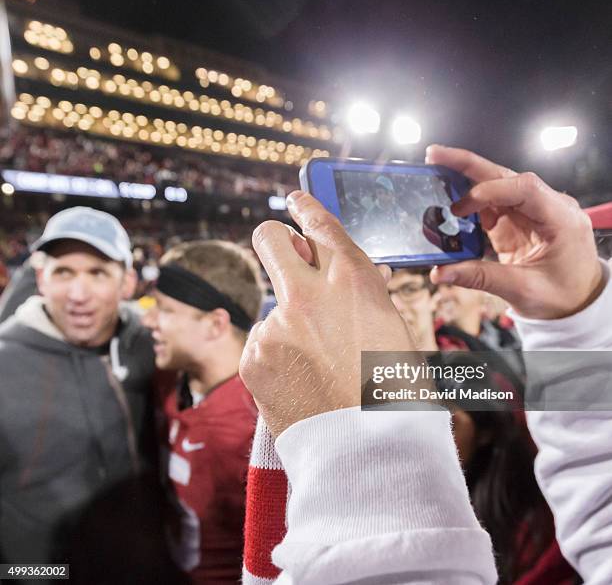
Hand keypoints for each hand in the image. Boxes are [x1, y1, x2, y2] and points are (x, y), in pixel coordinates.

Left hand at [240, 191, 417, 435]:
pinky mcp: (254, 355)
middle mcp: (310, 292)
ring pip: (272, 304)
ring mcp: (277, 323)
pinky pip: (263, 342)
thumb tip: (346, 277)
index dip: (305, 207)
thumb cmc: (394, 391)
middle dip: (275, 238)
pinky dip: (277, 356)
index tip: (294, 201)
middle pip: (270, 238)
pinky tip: (301, 381)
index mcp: (354, 280)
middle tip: (281, 249)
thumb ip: (363, 296)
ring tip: (316, 363)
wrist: (368, 450)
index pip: (321, 224)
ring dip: (289, 321)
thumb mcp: (394, 329)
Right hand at [426, 145, 603, 319]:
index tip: (459, 208)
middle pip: (506, 176)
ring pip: (496, 185)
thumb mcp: (523, 290)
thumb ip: (479, 277)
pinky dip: (468, 202)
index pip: (525, 188)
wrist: (579, 301)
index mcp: (561, 218)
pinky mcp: (518, 221)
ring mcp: (532, 211)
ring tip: (434, 172)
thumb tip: (439, 272)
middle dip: (468, 165)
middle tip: (434, 155)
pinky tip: (448, 202)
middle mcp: (548, 206)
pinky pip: (490, 204)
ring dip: (465, 179)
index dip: (488, 191)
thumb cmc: (563, 297)